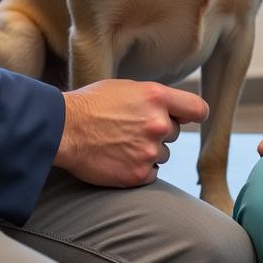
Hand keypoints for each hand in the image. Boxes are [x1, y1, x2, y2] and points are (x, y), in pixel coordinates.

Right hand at [54, 79, 207, 186]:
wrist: (64, 129)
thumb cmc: (91, 104)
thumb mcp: (127, 88)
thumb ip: (154, 98)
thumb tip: (174, 108)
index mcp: (156, 96)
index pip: (198, 108)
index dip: (194, 114)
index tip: (189, 117)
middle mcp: (158, 123)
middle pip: (174, 131)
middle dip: (158, 131)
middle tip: (131, 128)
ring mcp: (149, 151)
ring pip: (163, 154)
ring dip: (148, 151)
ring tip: (121, 143)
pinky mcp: (138, 174)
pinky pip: (151, 174)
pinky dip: (139, 169)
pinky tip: (119, 158)